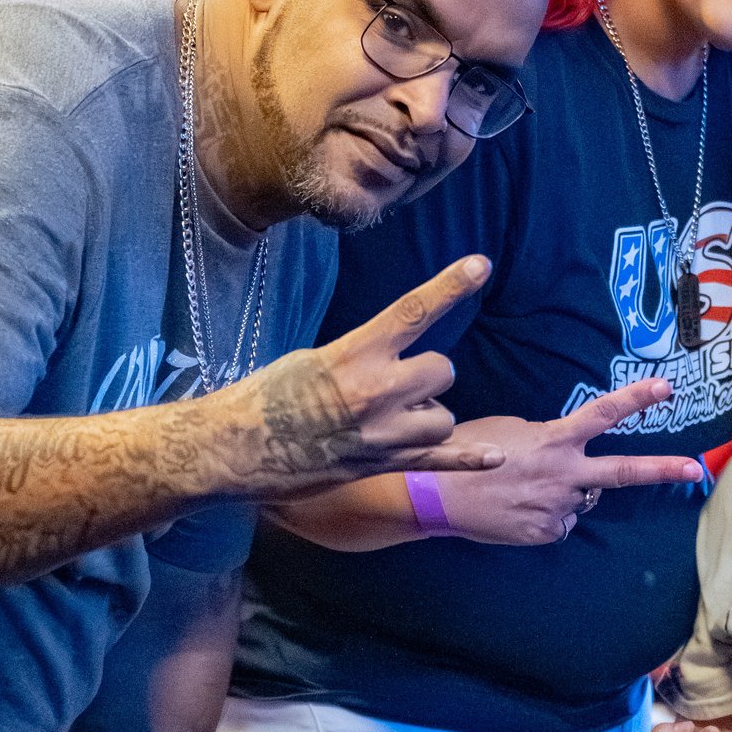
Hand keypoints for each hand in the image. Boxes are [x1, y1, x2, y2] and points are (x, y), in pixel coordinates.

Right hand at [212, 256, 491, 497]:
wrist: (235, 449)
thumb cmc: (266, 398)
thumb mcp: (312, 359)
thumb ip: (360, 355)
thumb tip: (393, 357)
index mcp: (355, 353)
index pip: (414, 311)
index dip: (450, 286)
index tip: (481, 266)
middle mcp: (376, 391)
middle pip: (442, 370)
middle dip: (426, 376)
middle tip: (395, 387)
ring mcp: (384, 433)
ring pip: (443, 417)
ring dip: (427, 417)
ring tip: (390, 423)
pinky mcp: (382, 466)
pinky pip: (441, 461)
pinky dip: (470, 459)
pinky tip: (496, 454)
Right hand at [431, 383, 707, 545]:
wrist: (438, 496)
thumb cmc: (469, 451)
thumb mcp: (510, 429)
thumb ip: (548, 436)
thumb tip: (567, 450)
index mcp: (554, 440)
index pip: (603, 414)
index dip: (636, 400)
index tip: (667, 390)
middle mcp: (563, 474)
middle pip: (622, 472)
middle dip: (662, 470)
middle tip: (695, 469)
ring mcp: (557, 507)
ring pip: (579, 499)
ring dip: (563, 493)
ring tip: (523, 488)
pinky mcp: (545, 533)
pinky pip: (558, 522)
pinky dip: (545, 516)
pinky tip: (517, 508)